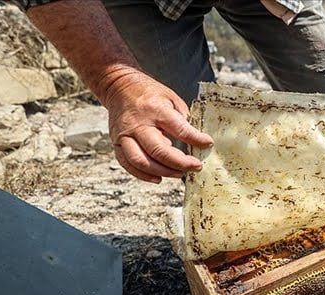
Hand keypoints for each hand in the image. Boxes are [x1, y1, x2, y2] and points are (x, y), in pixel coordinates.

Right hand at [102, 68, 212, 182]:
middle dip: (180, 163)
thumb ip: (183, 118)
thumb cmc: (149, 94)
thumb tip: (196, 139)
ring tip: (179, 173)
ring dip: (163, 172)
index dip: (196, 140)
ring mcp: (125, 135)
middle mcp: (138, 124)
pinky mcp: (116, 143)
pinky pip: (128, 164)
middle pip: (159, 151)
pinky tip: (159, 178)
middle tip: (196, 166)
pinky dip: (143, 175)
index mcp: (156, 110)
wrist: (119, 87)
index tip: (208, 144)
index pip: (180, 130)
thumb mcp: (171, 98)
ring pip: (142, 161)